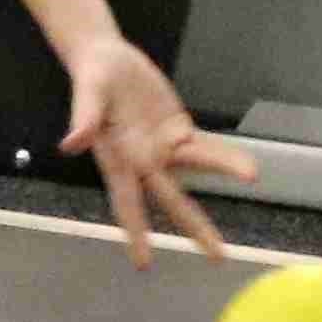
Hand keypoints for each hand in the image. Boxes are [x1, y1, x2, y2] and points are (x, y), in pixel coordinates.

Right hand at [60, 36, 252, 264]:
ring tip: (251, 177)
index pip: (127, 202)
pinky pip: (204, 145)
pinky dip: (224, 155)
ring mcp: (163, 146)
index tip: (144, 263)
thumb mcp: (87, 92)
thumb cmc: (92, 76)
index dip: (135, 231)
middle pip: (172, 199)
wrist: (107, 58)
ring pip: (196, 167)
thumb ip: (83, 119)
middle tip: (217, 256)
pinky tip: (246, 165)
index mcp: (118, 159)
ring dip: (223, 172)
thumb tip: (71, 144)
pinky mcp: (178, 129)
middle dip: (194, 227)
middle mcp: (143, 160)